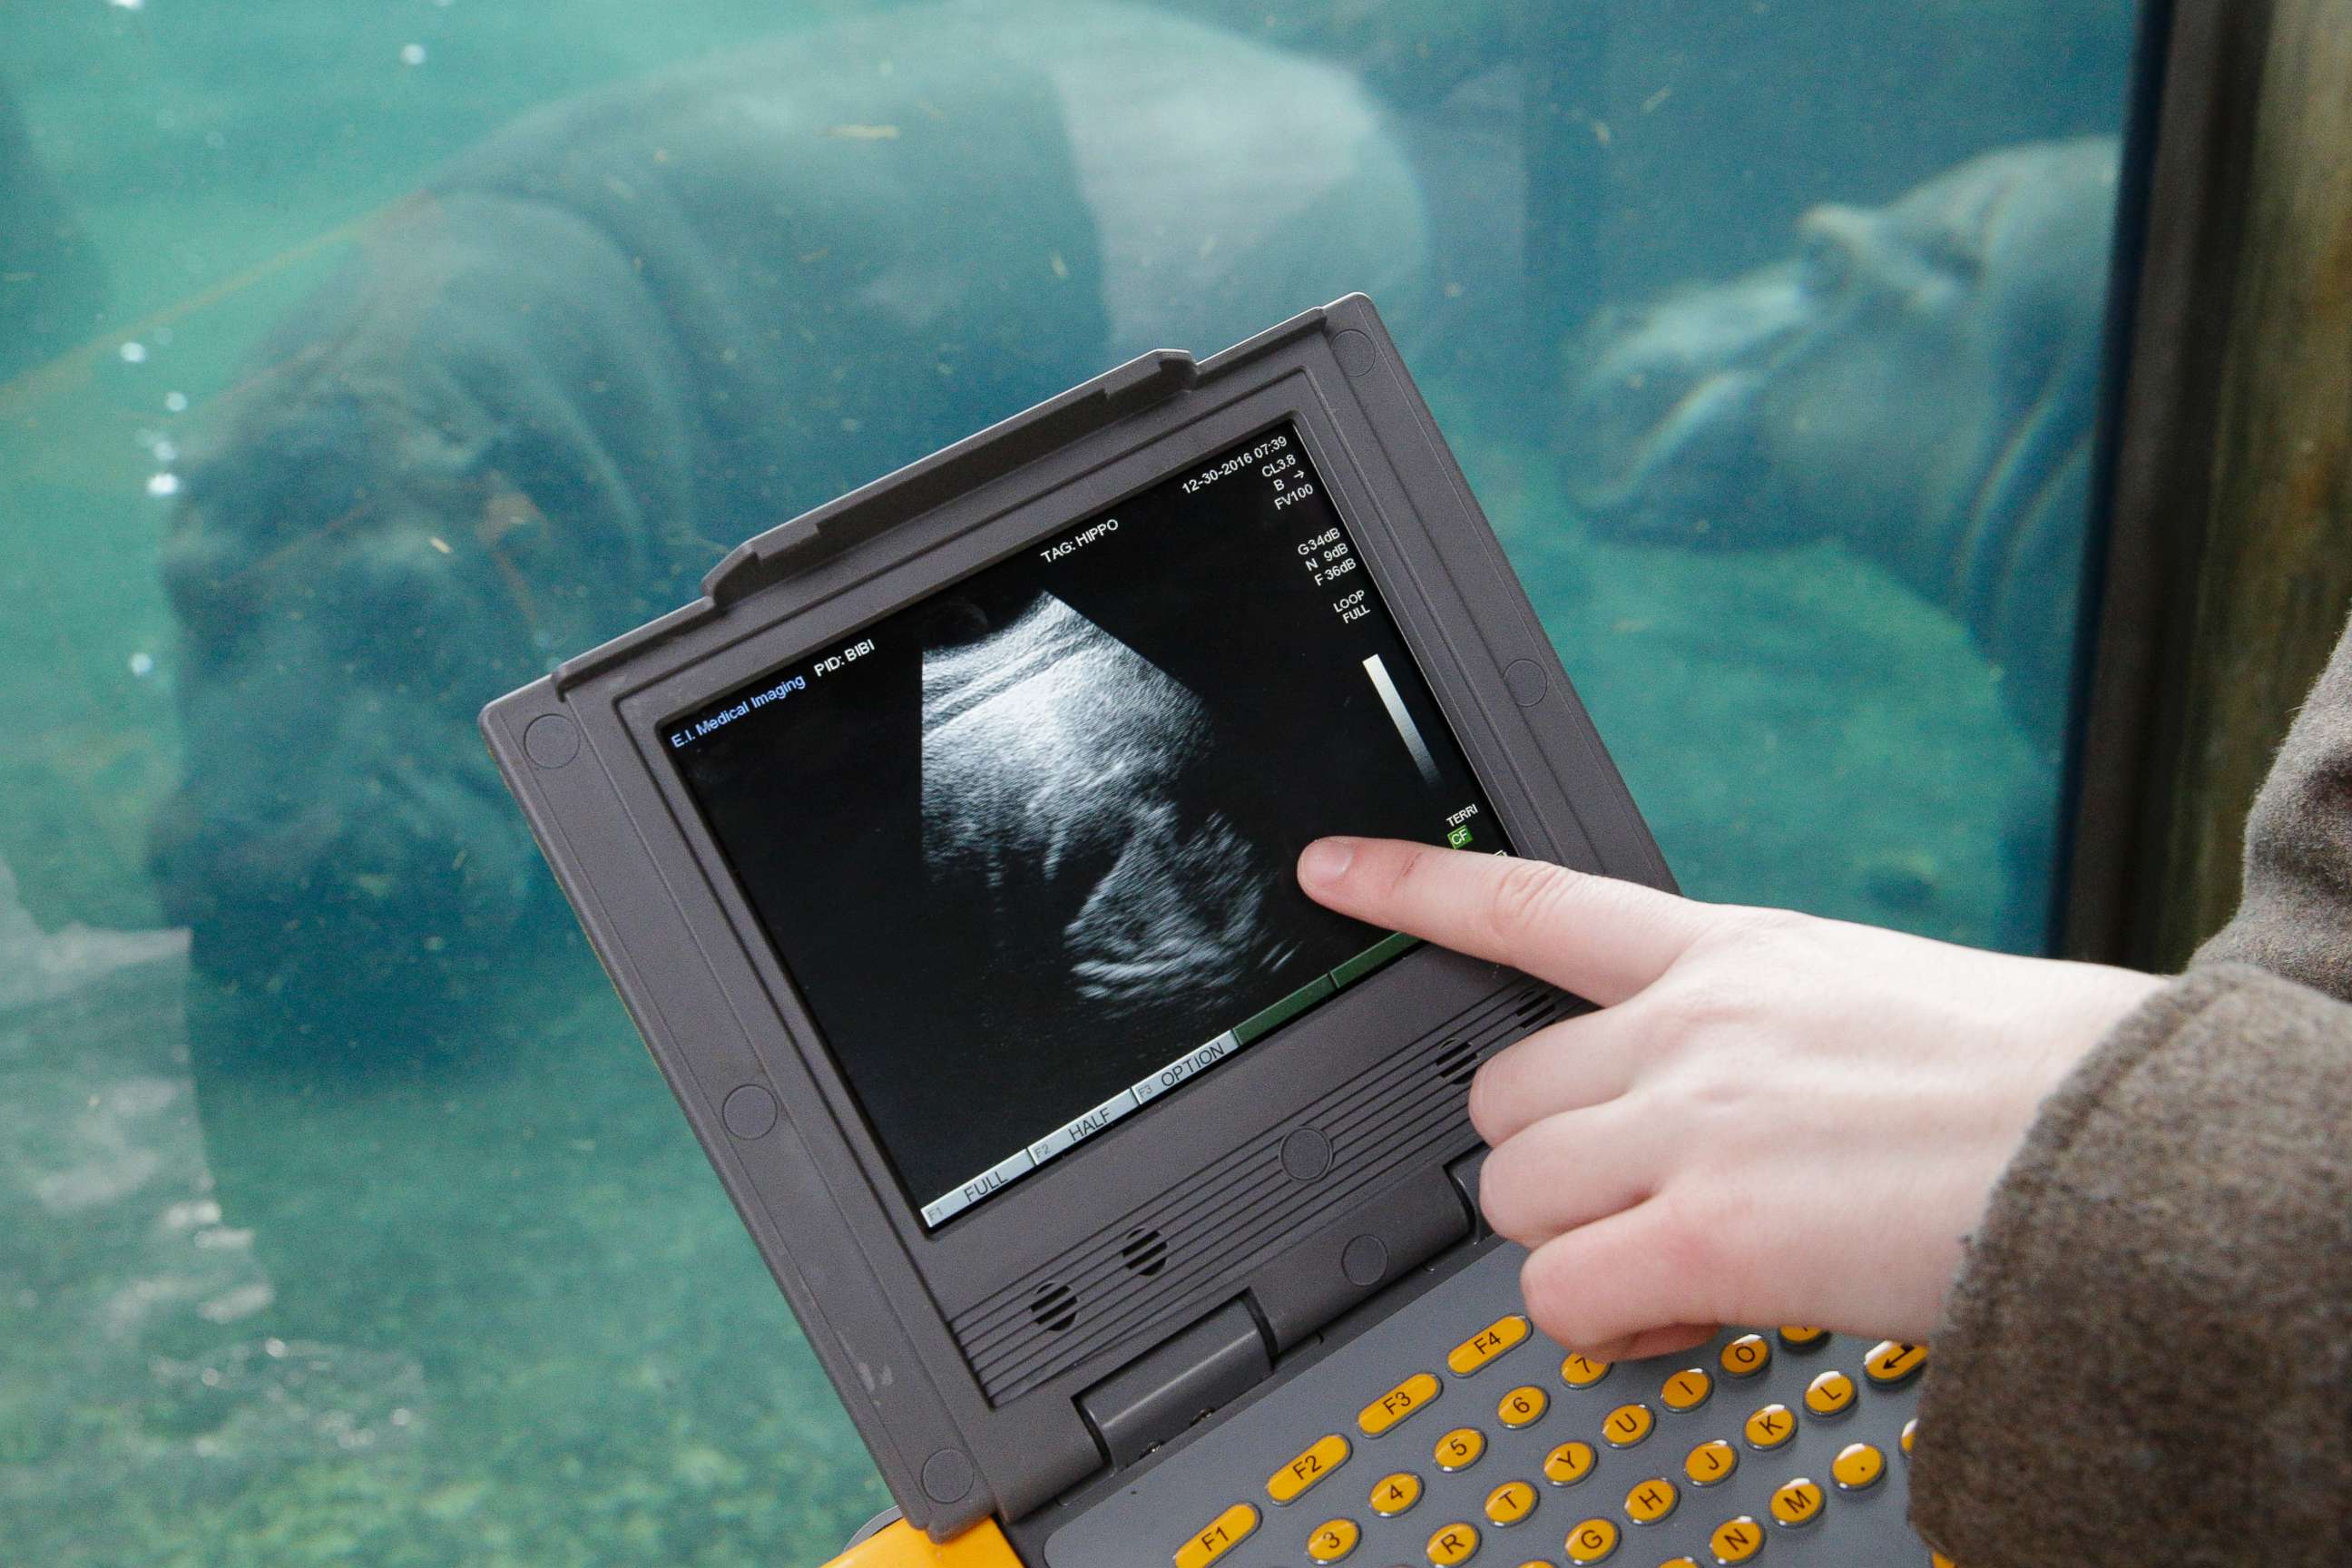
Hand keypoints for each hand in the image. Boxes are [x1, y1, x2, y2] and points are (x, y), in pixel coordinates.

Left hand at [1296, 836, 2163, 1358]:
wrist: (2122, 1139)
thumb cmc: (2034, 1078)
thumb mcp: (1869, 999)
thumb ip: (1757, 1033)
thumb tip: (1719, 1107)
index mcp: (1729, 953)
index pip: (1533, 900)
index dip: (1412, 885)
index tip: (1328, 869)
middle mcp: (1685, 1028)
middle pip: (1499, 1097)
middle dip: (1552, 1165)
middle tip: (1640, 1207)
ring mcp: (1686, 1124)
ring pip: (1515, 1195)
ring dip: (1575, 1246)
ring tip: (1674, 1270)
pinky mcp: (1705, 1230)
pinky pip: (1559, 1293)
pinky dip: (1600, 1327)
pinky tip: (1675, 1323)